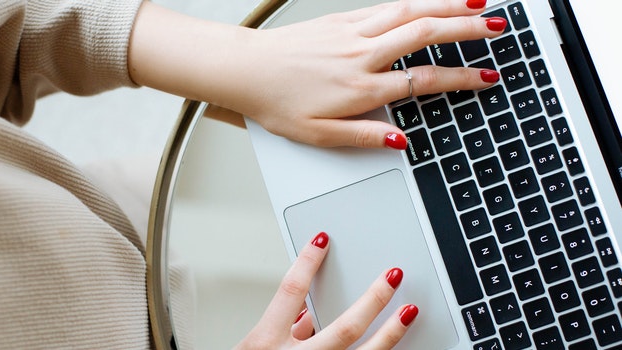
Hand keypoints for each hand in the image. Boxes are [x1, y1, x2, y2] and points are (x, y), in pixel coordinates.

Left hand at [129, 0, 503, 148]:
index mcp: (360, 89)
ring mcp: (351, 33)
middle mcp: (361, 55)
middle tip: (498, 28)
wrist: (243, 71)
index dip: (460, 79)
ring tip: (477, 5)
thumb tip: (399, 140)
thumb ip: (362, 137)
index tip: (486, 77)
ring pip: (408, 12)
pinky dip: (413, 2)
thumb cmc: (275, 103)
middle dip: (467, 30)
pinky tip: (427, 2)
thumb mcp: (316, 136)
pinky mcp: (339, 19)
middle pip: (424, 35)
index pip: (422, 82)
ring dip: (446, 7)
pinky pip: (384, 6)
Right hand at [235, 232, 416, 348]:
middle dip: (373, 299)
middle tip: (393, 276)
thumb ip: (284, 328)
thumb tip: (309, 311)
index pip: (290, 292)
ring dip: (390, 333)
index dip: (307, 261)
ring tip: (408, 311)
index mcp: (266, 343)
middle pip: (343, 327)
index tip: (323, 239)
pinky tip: (401, 347)